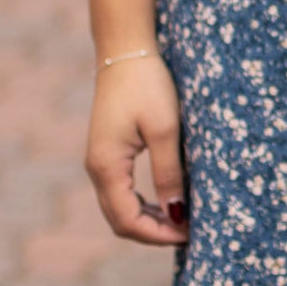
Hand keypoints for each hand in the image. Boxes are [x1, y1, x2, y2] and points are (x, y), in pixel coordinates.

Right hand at [86, 53, 188, 244]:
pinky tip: (167, 201)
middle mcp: (96, 169)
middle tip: (190, 232)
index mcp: (106, 166)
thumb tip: (176, 214)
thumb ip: (168, 174)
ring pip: (119, 209)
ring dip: (149, 220)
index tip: (190, 234)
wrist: (125, 50)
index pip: (127, 221)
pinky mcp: (107, 152)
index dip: (159, 235)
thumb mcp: (166, 130)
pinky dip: (142, 204)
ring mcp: (99, 161)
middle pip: (120, 221)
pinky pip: (121, 192)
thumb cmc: (147, 85)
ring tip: (182, 220)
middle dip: (154, 233)